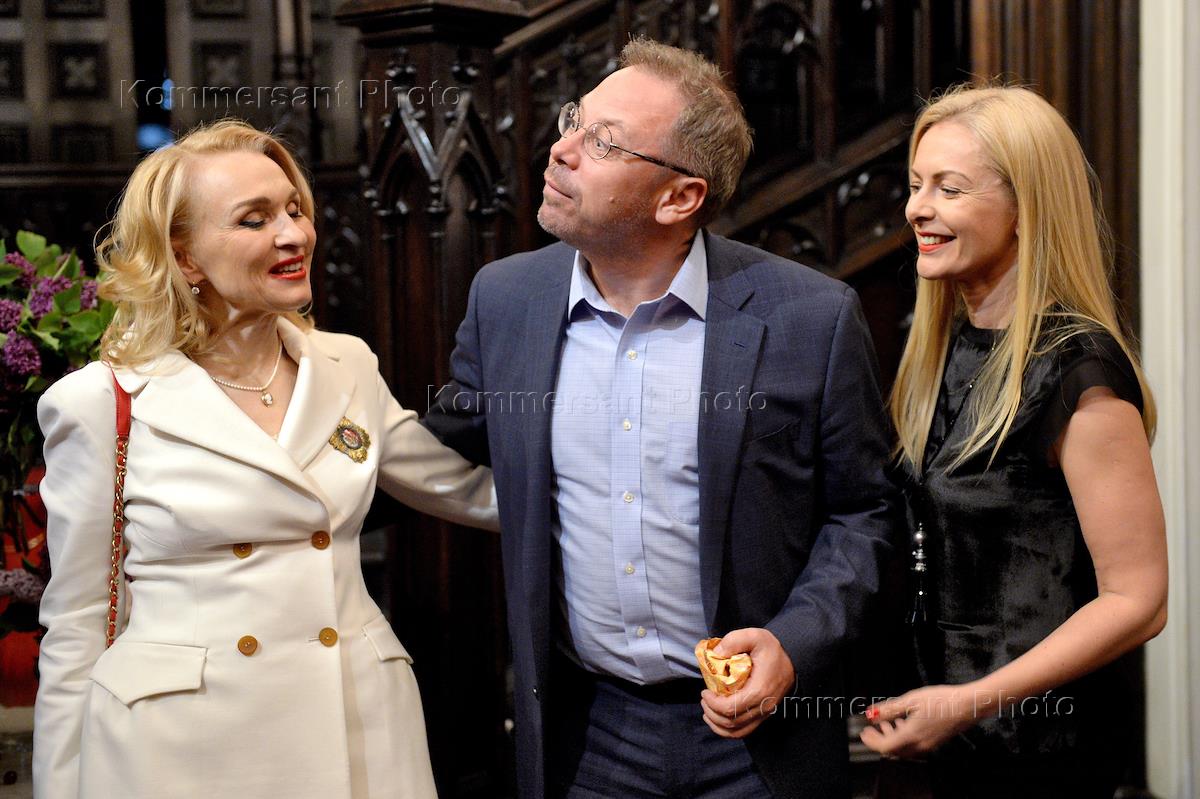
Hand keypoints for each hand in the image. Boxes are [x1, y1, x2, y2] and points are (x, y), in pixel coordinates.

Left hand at [700, 628, 794, 738]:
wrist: (792, 660)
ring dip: (717, 724)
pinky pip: (743, 732)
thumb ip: (734, 641)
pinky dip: (727, 730)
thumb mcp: (755, 636)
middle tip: (704, 698)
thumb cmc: (772, 649)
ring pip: (736, 731)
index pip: (730, 708)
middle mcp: (763, 706)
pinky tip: (717, 720)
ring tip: (707, 709)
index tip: (705, 691)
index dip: (713, 703)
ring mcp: (764, 714)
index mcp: (759, 690)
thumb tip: (716, 654)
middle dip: (711, 712)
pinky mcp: (763, 716)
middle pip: (731, 722)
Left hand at [859, 684, 977, 758]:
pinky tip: (903, 722)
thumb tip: (871, 713)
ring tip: (886, 723)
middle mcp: (919, 745)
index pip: (884, 747)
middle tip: (871, 729)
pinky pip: (913, 746)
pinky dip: (903, 737)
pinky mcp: (934, 742)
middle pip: (892, 750)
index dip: (871, 741)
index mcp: (911, 736)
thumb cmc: (941, 700)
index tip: (863, 733)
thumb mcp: (910, 700)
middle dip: (879, 740)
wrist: (967, 706)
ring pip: (903, 750)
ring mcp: (928, 745)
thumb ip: (889, 709)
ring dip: (891, 738)